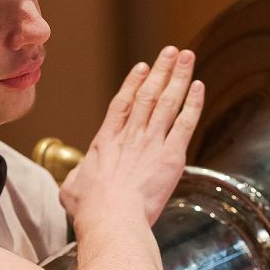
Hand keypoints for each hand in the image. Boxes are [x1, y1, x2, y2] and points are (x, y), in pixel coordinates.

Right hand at [62, 45, 203, 227]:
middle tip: (171, 52)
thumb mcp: (71, 190)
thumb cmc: (91, 209)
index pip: (123, 104)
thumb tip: (73, 182)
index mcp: (106, 141)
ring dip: (178, 77)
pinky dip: (193, 103)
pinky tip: (199, 87)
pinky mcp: (172, 156)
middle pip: (149, 95)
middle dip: (161, 70)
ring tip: (186, 57)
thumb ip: (75, 180)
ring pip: (168, 102)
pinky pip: (186, 123)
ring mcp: (152, 143)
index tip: (143, 67)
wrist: (112, 217)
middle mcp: (131, 136)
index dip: (134, 83)